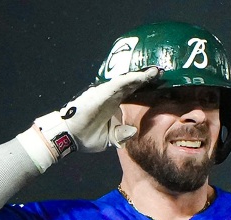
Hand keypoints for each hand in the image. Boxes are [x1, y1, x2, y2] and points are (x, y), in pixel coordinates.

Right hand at [35, 67, 159, 157]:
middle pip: (132, 85)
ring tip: (155, 71)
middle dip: (146, 79)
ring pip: (126, 82)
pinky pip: (117, 85)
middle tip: (161, 72)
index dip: (145, 89)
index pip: (133, 94)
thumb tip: (133, 130)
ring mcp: (106, 94)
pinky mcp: (100, 94)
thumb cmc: (86, 136)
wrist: (70, 137)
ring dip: (141, 76)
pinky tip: (141, 76)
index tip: (159, 85)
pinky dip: (129, 80)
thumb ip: (121, 134)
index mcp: (114, 105)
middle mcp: (111, 97)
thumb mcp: (109, 138)